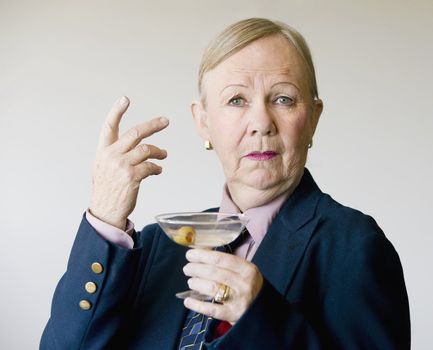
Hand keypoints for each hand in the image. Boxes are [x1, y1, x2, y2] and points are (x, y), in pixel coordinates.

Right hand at [89, 96, 168, 228]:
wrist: (105, 212)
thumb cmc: (107, 190)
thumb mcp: (104, 168)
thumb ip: (116, 154)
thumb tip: (138, 146)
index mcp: (103, 151)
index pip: (109, 126)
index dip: (117, 111)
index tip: (125, 99)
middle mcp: (111, 155)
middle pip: (135, 132)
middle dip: (153, 125)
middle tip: (165, 121)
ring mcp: (121, 166)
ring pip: (146, 149)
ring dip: (159, 151)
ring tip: (164, 154)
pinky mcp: (132, 177)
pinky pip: (150, 166)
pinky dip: (157, 167)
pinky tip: (158, 170)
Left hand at [183, 249, 263, 323]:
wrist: (264, 311)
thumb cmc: (250, 286)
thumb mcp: (244, 272)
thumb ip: (226, 263)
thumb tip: (202, 252)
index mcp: (247, 269)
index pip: (221, 259)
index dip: (203, 255)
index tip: (190, 254)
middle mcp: (244, 283)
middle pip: (214, 272)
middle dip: (196, 268)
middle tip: (187, 268)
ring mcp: (239, 300)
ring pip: (212, 288)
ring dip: (197, 283)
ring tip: (191, 282)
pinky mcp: (233, 315)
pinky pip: (211, 309)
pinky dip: (197, 305)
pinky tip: (188, 301)